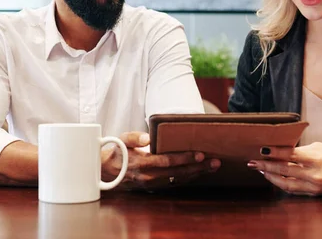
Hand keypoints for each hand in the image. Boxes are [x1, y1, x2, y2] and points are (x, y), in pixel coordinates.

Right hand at [101, 131, 220, 189]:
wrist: (106, 171)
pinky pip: (175, 183)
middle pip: (178, 173)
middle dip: (198, 167)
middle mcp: (149, 177)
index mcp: (143, 164)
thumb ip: (134, 137)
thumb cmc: (117, 151)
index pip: (168, 161)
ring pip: (179, 180)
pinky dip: (189, 178)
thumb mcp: (122, 139)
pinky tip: (200, 172)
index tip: (199, 154)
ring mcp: (153, 184)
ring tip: (213, 167)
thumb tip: (148, 136)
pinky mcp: (155, 186)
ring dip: (197, 174)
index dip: (185, 158)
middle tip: (215, 162)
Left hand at [247, 142, 321, 195]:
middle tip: (253, 162)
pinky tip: (274, 178)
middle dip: (266, 165)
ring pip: (285, 183)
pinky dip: (281, 183)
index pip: (289, 154)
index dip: (273, 152)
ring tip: (260, 169)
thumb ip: (301, 150)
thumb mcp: (320, 147)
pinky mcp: (314, 193)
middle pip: (283, 169)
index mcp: (316, 157)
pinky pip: (293, 189)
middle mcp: (314, 173)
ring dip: (270, 176)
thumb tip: (282, 151)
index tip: (261, 150)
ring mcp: (313, 185)